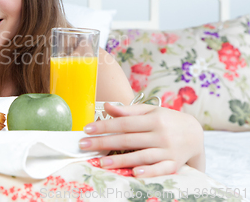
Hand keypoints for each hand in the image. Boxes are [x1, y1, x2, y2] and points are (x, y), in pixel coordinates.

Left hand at [79, 102, 204, 177]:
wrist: (196, 133)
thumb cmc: (167, 120)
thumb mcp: (151, 111)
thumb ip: (129, 111)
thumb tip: (108, 106)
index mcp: (153, 119)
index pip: (124, 123)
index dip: (105, 126)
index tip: (87, 129)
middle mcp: (161, 134)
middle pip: (128, 140)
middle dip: (104, 143)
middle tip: (84, 145)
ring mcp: (168, 150)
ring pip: (142, 156)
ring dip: (121, 160)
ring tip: (102, 163)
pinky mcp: (175, 164)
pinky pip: (161, 170)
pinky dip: (149, 171)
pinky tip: (135, 173)